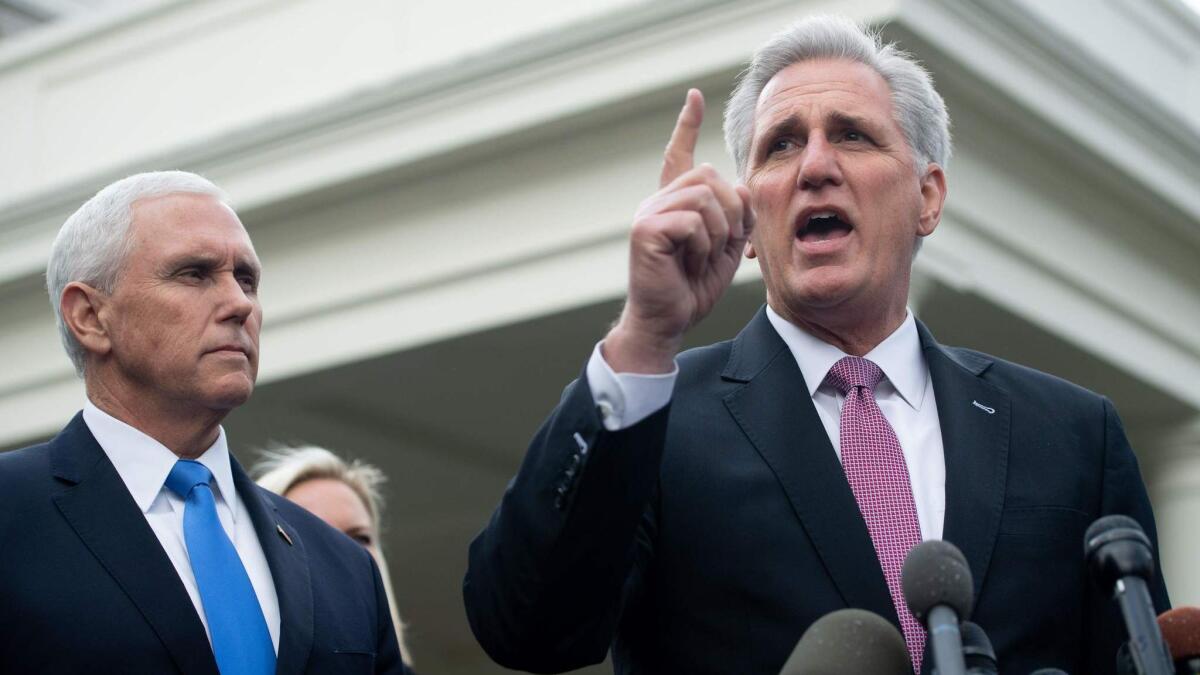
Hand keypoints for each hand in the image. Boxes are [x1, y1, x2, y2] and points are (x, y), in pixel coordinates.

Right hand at [604, 89, 754, 372]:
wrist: (668, 321)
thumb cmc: (693, 287)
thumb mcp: (727, 246)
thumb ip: (737, 215)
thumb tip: (741, 187)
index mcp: (674, 202)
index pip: (678, 155)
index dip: (686, 124)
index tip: (694, 96)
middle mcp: (658, 201)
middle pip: (709, 176)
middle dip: (730, 211)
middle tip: (721, 245)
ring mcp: (648, 213)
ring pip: (704, 197)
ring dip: (718, 232)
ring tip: (704, 258)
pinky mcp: (645, 230)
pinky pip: (692, 221)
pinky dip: (702, 245)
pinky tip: (689, 263)